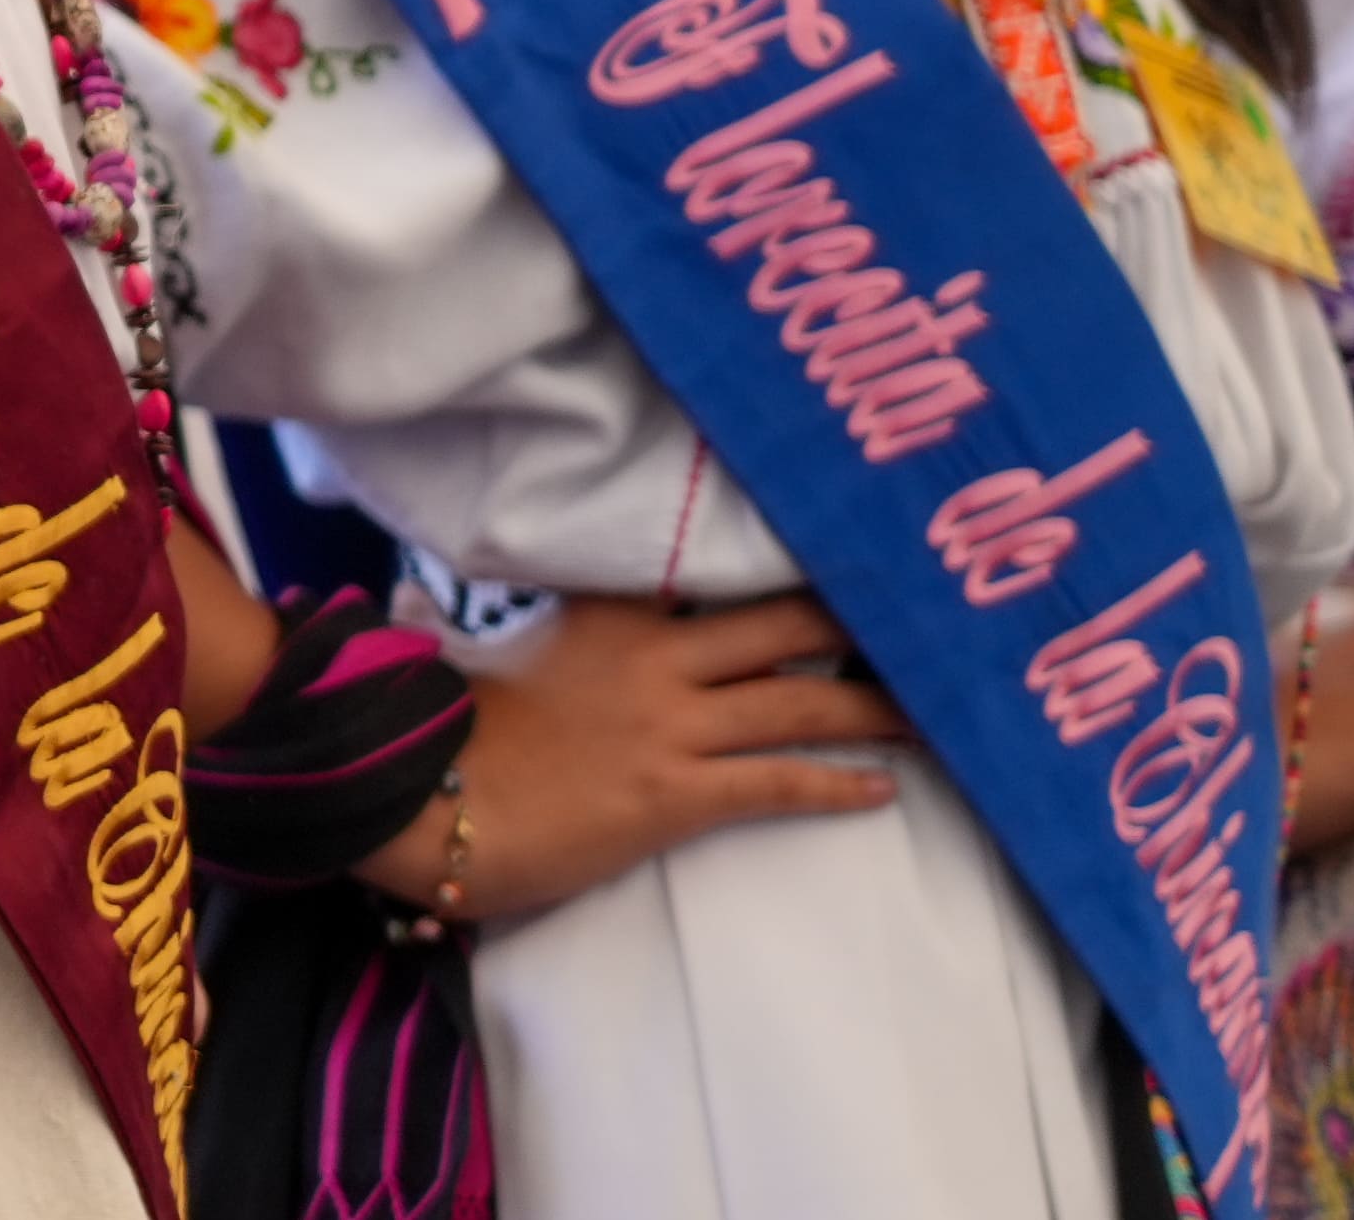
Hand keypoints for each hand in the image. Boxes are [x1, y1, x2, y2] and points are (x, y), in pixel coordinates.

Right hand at [398, 592, 904, 926]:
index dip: (785, 569)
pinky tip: (881, 788)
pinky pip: (777, 784)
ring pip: (797, 706)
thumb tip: (587, 607)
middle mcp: (654, 658)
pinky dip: (836, 786)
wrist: (426, 793)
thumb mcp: (516, 646)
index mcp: (610, 612)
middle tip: (919, 627)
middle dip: (854, 630)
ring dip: (870, 709)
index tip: (844, 557)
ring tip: (927, 712)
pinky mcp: (677, 796)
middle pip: (782, 630)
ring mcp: (670, 727)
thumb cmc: (461, 724)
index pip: (714, 574)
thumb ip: (566, 622)